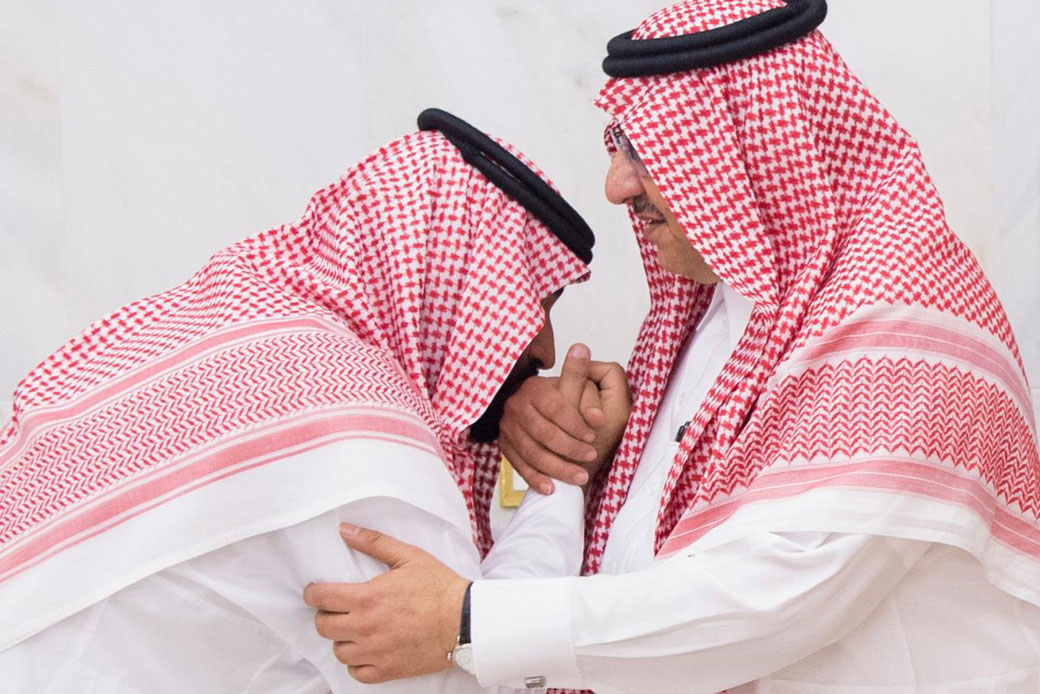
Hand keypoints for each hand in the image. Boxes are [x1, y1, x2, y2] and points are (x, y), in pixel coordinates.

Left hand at [303, 524, 468, 683]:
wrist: (464, 621)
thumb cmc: (438, 587)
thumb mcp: (408, 556)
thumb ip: (373, 542)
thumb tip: (345, 530)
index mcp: (367, 598)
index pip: (321, 598)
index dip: (312, 593)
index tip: (315, 592)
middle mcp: (365, 627)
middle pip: (323, 626)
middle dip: (325, 614)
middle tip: (337, 608)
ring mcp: (375, 652)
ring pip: (338, 650)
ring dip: (341, 638)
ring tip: (354, 628)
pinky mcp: (387, 670)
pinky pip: (356, 672)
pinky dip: (356, 662)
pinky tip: (365, 650)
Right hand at [499, 344, 630, 493]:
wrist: (542, 424)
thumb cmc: (565, 407)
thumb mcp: (574, 389)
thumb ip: (579, 374)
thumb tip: (582, 348)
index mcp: (534, 388)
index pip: (556, 407)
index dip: (576, 423)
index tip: (593, 436)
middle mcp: (515, 405)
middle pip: (543, 432)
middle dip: (569, 448)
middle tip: (590, 458)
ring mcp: (507, 427)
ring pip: (532, 452)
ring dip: (557, 468)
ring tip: (579, 477)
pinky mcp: (504, 445)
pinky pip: (518, 465)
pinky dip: (535, 478)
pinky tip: (551, 487)